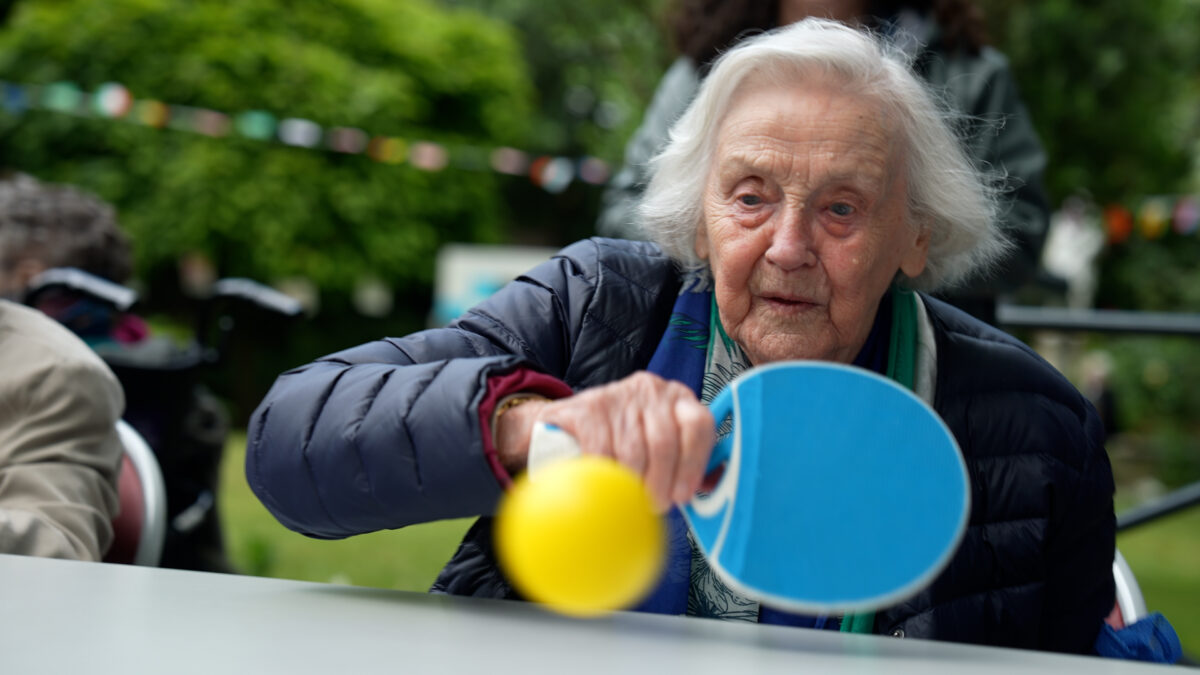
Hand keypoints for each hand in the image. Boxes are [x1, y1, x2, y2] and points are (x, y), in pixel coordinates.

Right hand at [495, 372, 714, 511]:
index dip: (694, 464)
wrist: (572, 420)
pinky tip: (606, 484)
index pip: (699, 424)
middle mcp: (653, 391)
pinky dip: (605, 474)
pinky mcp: (590, 406)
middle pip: (665, 442)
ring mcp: (620, 395)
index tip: (684, 494)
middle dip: (661, 483)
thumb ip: (687, 462)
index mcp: (679, 400)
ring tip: (630, 500)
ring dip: (633, 484)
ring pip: (634, 451)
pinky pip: (603, 450)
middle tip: (655, 505)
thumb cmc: (626, 437)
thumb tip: (711, 487)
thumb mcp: (660, 442)